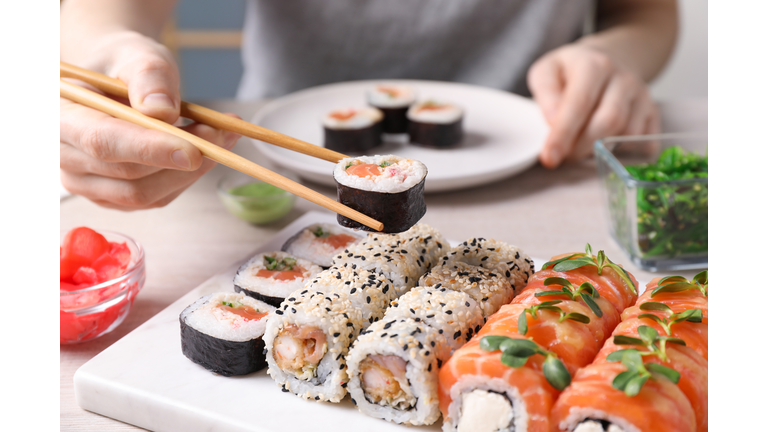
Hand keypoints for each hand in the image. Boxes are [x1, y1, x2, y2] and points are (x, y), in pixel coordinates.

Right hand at [60, 31, 240, 209]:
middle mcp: (65, 158)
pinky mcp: (114, 197)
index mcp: (60, 116)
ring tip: (221, 136)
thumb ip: (149, 78)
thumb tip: (162, 112)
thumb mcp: (139, 55)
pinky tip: (206, 151)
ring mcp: (87, 184)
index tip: (193, 150)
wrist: (114, 79)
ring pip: (147, 194)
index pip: (103, 142)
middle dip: (184, 155)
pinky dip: (188, 177)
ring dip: (192, 170)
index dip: (149, 149)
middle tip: (223, 131)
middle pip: (129, 175)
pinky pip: (157, 198)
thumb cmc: (123, 66)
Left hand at [528, 44, 660, 167]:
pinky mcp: (653, 111)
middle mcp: (623, 78)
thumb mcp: (546, 71)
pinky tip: (606, 148)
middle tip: (563, 156)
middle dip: (582, 147)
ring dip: (601, 150)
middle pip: (608, 121)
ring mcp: (642, 95)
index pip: (579, 104)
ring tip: (581, 147)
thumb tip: (553, 121)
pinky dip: (624, 152)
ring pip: (626, 134)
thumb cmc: (571, 71)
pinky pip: (644, 140)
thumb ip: (546, 93)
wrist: (607, 59)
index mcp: (594, 65)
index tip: (550, 158)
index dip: (563, 135)